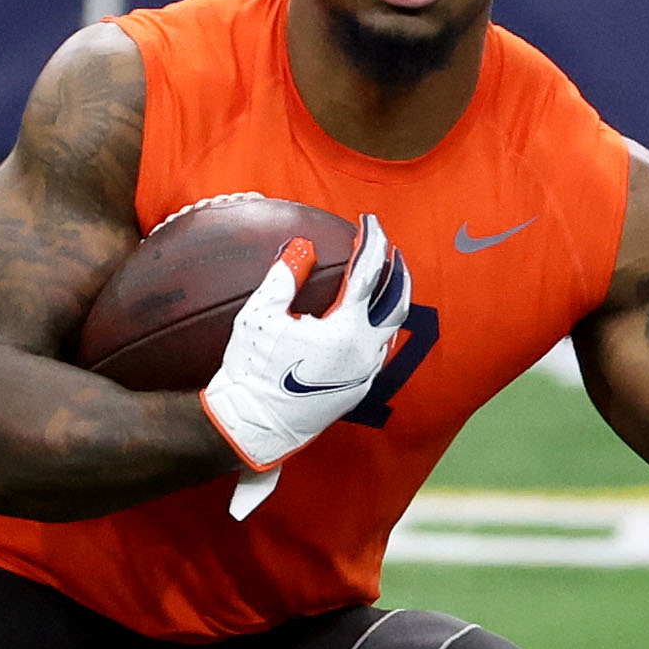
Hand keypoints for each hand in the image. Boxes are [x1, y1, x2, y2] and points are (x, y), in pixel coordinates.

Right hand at [200, 217, 410, 519]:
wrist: (253, 425)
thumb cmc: (252, 370)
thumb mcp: (260, 316)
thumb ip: (284, 278)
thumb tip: (302, 247)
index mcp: (346, 330)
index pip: (368, 275)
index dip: (371, 243)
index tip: (369, 222)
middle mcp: (365, 352)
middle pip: (396, 301)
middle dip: (396, 270)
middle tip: (388, 248)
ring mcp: (365, 374)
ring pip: (391, 328)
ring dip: (390, 299)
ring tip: (385, 278)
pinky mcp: (358, 391)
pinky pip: (378, 350)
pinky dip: (379, 325)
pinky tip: (368, 319)